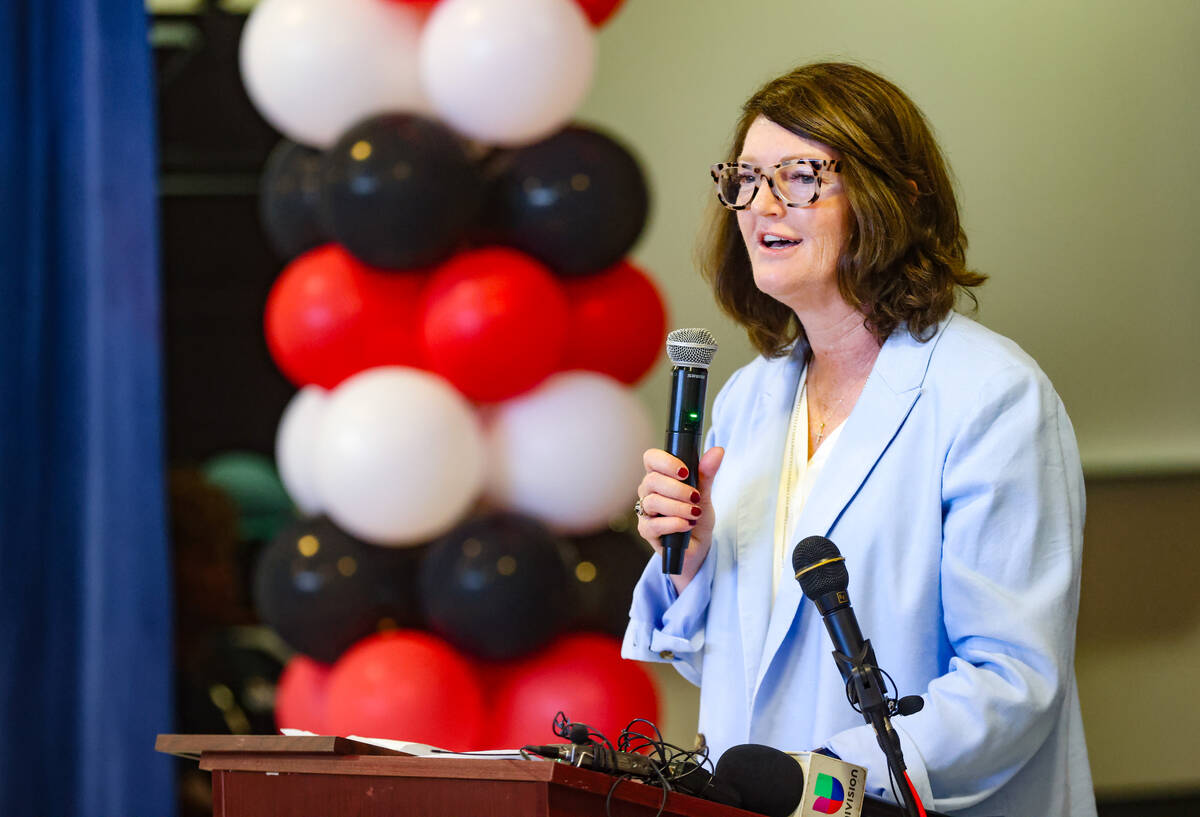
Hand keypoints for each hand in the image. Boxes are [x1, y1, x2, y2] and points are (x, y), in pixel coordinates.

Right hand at [636, 446, 724, 592]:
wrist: (698, 545)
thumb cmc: (696, 516)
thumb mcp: (704, 493)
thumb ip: (707, 473)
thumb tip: (717, 451)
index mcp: (660, 476)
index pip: (651, 458)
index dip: (665, 461)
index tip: (685, 471)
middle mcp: (649, 491)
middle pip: (652, 480)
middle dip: (677, 489)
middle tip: (696, 497)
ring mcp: (646, 511)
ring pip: (653, 502)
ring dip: (678, 507)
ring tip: (695, 513)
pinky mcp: (647, 531)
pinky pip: (654, 525)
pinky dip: (674, 524)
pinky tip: (687, 525)